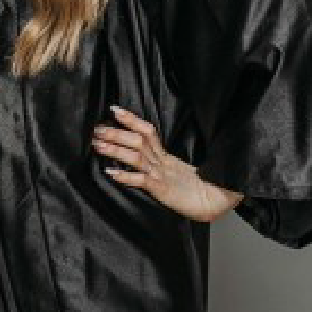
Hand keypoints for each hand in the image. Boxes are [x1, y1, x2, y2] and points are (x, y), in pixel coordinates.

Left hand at [93, 105, 242, 223]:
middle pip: (139, 140)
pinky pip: (143, 181)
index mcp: (165, 156)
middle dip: (116, 133)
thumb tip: (135, 154)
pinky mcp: (163, 190)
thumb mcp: (173, 171)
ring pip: (137, 157)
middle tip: (96, 129)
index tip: (113, 109)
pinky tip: (111, 172)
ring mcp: (163, 175)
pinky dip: (126, 176)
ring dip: (116, 150)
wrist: (215, 203)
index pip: (147, 131)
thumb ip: (157, 162)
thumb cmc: (193, 190)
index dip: (131, 119)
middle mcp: (163, 162)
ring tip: (98, 145)